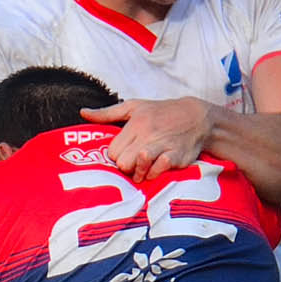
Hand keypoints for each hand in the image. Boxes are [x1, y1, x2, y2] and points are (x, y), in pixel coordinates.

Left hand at [82, 96, 212, 181]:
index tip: (125, 154)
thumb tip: (82, 113)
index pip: (113, 152)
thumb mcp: (134, 107)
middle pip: (122, 163)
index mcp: (135, 123)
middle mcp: (147, 134)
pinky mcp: (176, 156)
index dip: (117, 157)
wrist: (198, 117)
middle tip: (133, 163)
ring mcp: (162, 145)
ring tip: (142, 169)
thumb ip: (107, 113)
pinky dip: (154, 173)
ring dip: (138, 173)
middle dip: (126, 167)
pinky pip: (157, 170)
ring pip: (137, 168)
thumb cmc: (162, 112)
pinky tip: (156, 169)